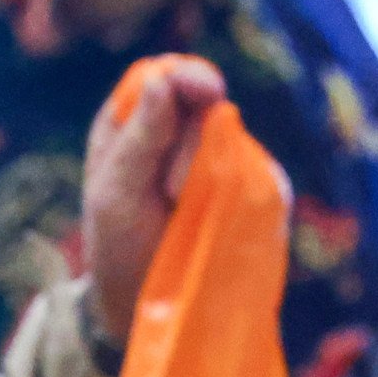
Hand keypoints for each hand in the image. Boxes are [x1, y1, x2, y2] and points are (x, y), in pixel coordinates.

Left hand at [77, 57, 230, 344]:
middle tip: (168, 193)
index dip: (189, 76)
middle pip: (203, 104)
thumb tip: (162, 79)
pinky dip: (242, 188)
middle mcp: (175, 130)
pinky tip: (217, 214)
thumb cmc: (117, 244)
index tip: (208, 91)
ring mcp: (212, 155)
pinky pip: (260, 170)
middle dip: (190, 144)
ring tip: (182, 209)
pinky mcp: (245, 184)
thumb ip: (140, 137)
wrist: (144, 301)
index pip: (166, 75)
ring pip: (230, 137)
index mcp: (133, 122)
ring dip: (208, 171)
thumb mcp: (117, 193)